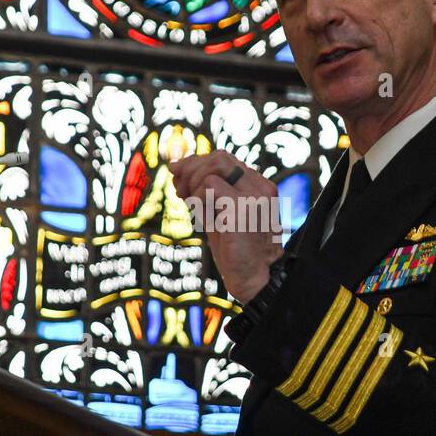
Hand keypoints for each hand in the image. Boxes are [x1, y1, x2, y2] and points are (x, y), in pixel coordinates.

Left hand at [167, 150, 282, 302]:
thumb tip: (175, 168)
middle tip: (179, 188)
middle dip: (192, 168)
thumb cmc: (235, 250)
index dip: (197, 163)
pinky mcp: (241, 208)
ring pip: (213, 168)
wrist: (252, 278)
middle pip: (220, 157)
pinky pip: (209, 186)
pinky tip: (201, 218)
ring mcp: (253, 196)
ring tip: (191, 206)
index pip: (225, 159)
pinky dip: (197, 199)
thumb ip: (204, 192)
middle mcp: (261, 187)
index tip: (179, 176)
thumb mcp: (218, 214)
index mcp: (259, 187)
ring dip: (193, 184)